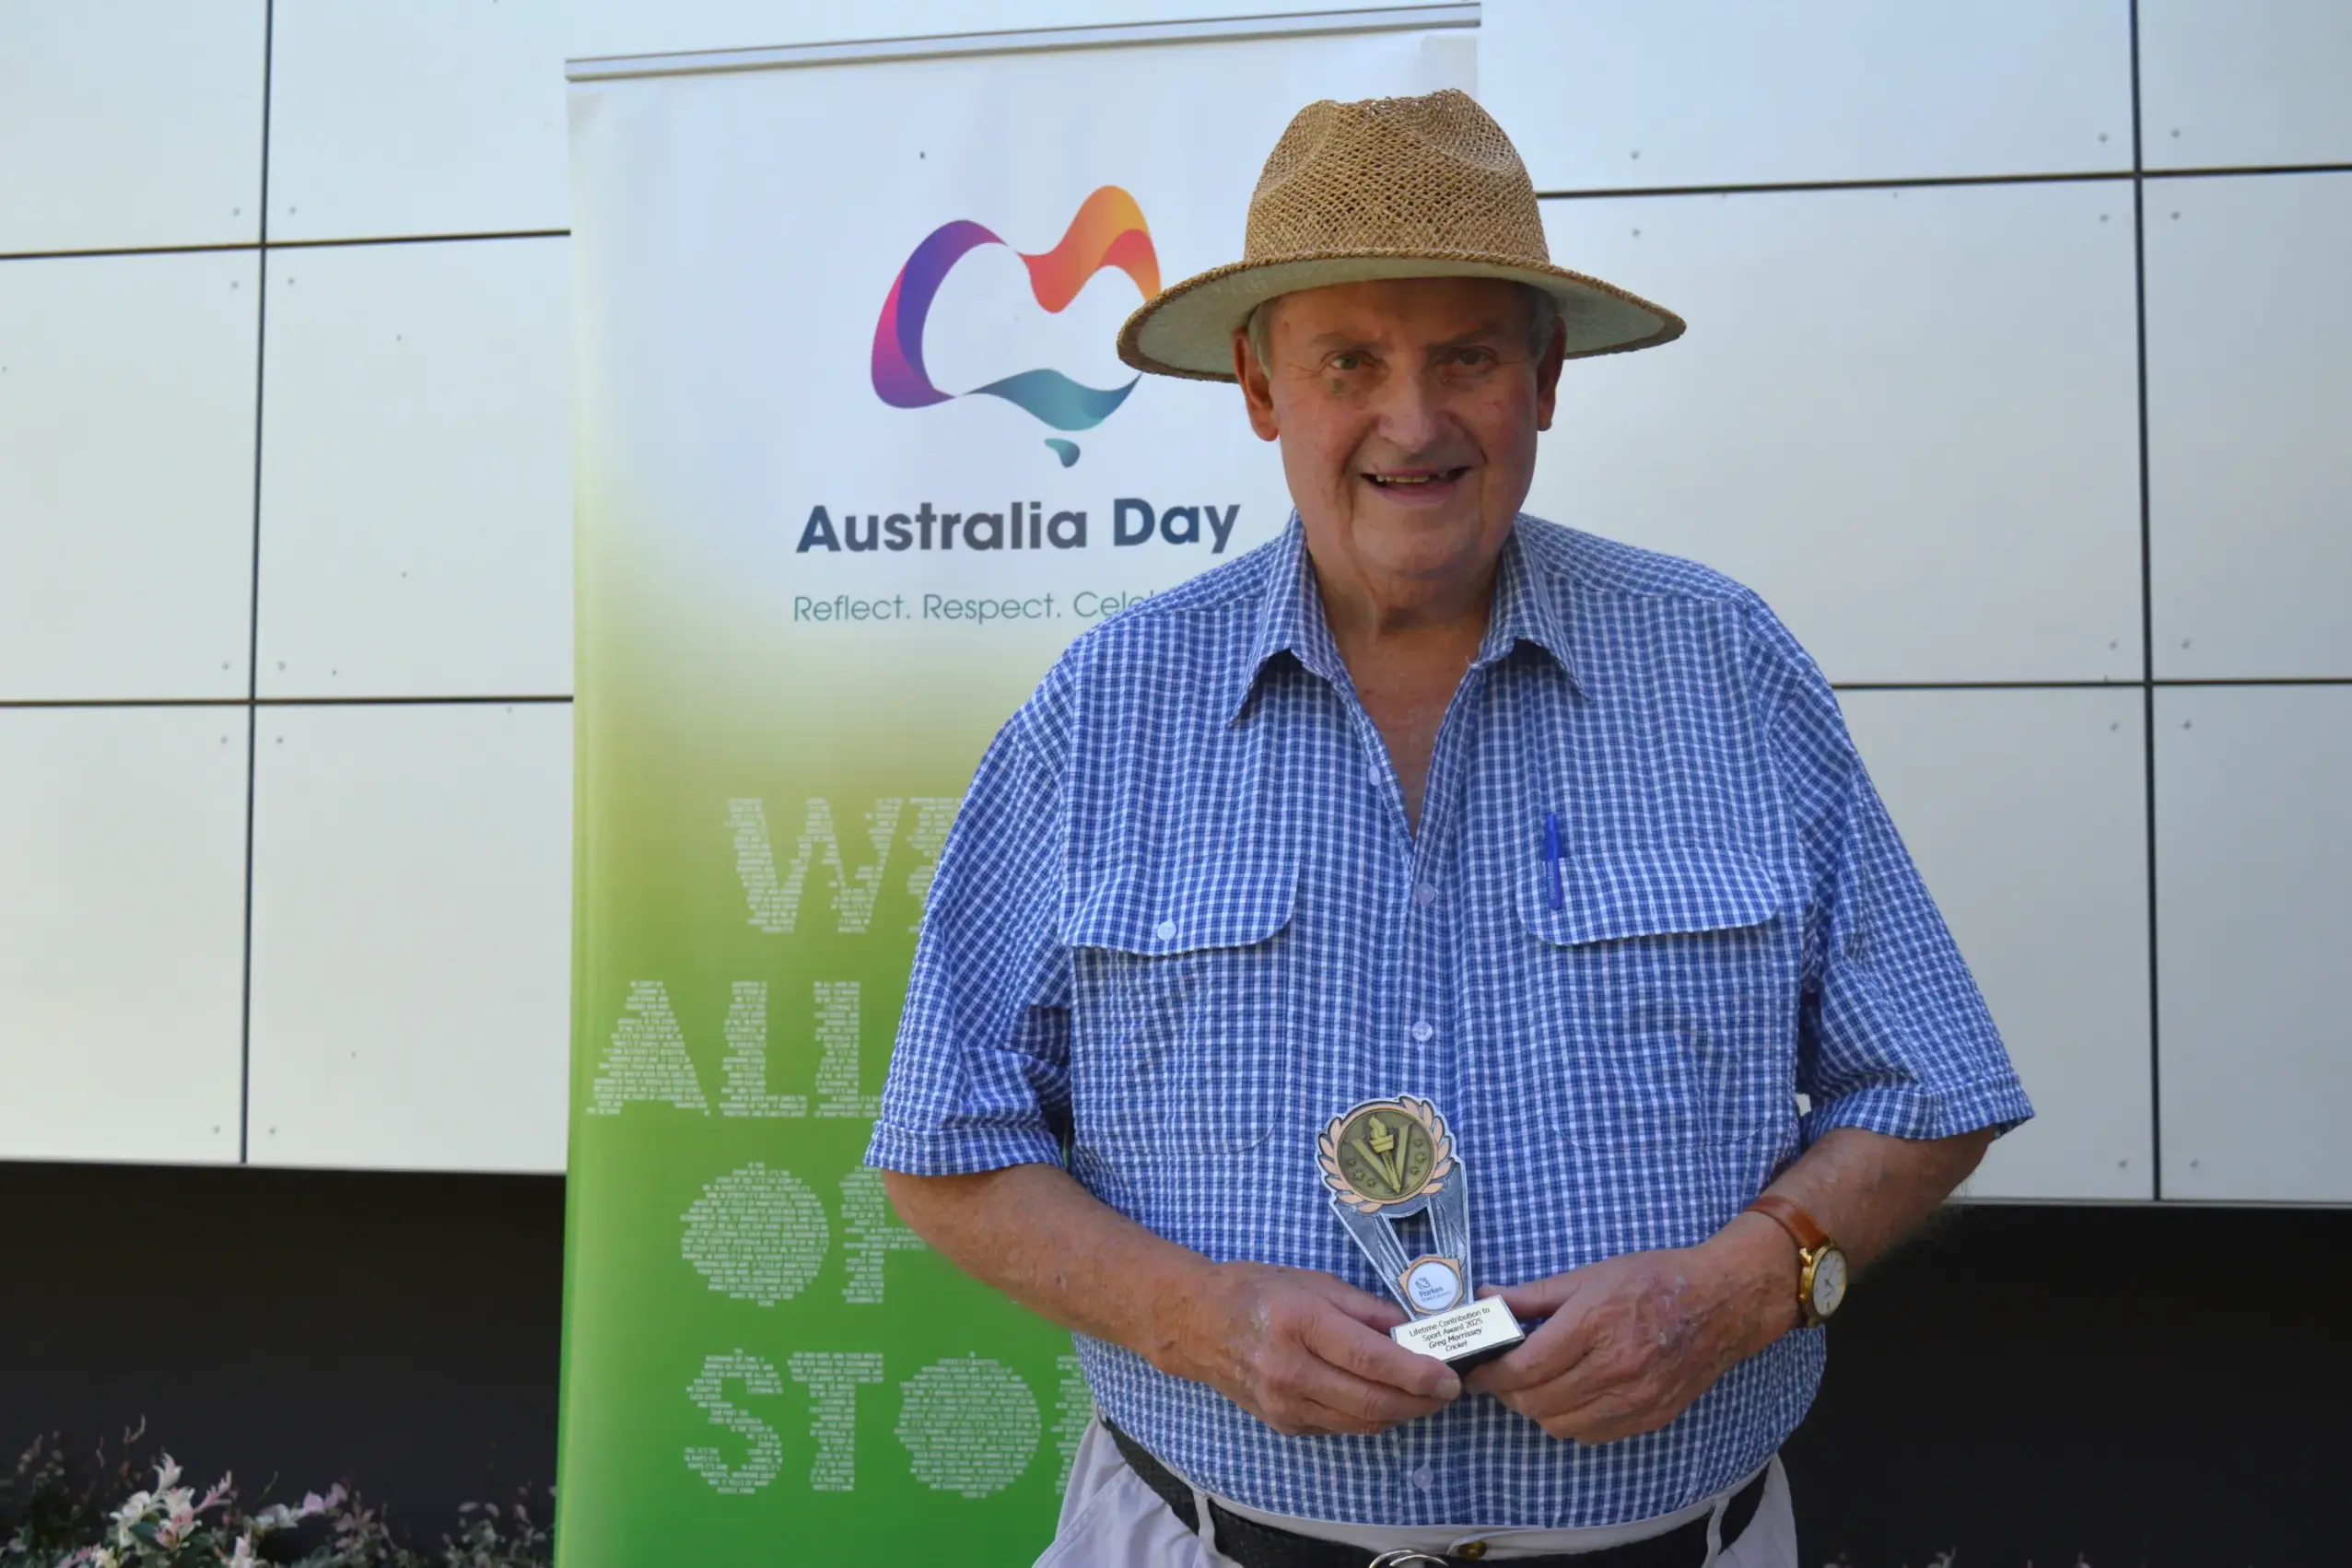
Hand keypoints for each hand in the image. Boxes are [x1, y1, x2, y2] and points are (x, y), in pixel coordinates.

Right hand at [1158, 1261, 1461, 1436]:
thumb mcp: (1314, 1282)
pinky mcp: (1284, 1423)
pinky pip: (1340, 1427)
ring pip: (1360, 1422)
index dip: (1417, 1372)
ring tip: (1424, 1396)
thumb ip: (1366, 1308)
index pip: (1371, 1359)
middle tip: (1448, 1391)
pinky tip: (1385, 1399)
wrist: (1197, 1324)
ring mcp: (1284, 1404)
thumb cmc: (1258, 1291)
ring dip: (1400, 1413)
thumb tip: (1414, 1330)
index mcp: (1301, 1324)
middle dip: (1419, 1401)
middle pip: (1371, 1401)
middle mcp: (1290, 1370)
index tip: (1450, 1377)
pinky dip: (1370, 1416)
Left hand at [1462, 1215, 1798, 1443]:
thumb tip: (1486, 1299)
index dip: (1492, 1375)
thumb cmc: (1654, 1280)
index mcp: (1594, 1324)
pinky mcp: (1650, 1416)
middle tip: (1500, 1377)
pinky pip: (1592, 1434)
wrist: (1721, 1303)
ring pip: (1561, 1425)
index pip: (1525, 1367)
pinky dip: (1569, 1421)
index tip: (1477, 1371)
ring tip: (1531, 1386)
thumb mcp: (1589, 1275)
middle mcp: (1615, 1367)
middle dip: (1508, 1393)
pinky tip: (1567, 1398)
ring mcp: (1635, 1397)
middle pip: (1537, 1401)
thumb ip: (1533, 1295)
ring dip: (1536, 1410)